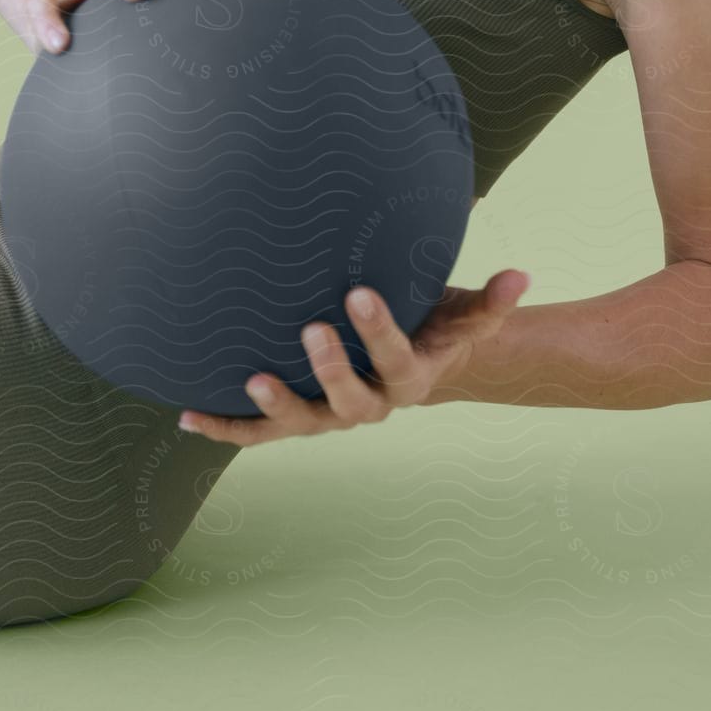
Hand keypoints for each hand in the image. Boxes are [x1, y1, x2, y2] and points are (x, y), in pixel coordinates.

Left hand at [177, 268, 531, 444]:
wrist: (406, 363)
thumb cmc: (430, 324)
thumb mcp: (460, 315)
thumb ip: (489, 301)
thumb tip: (523, 275)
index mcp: (410, 377)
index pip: (398, 357)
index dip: (380, 331)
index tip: (360, 292)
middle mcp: (368, 406)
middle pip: (350, 400)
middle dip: (331, 367)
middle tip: (310, 328)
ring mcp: (327, 416)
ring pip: (302, 423)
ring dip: (276, 405)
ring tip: (252, 379)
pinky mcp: (290, 421)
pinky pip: (256, 434)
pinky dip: (223, 428)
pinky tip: (187, 418)